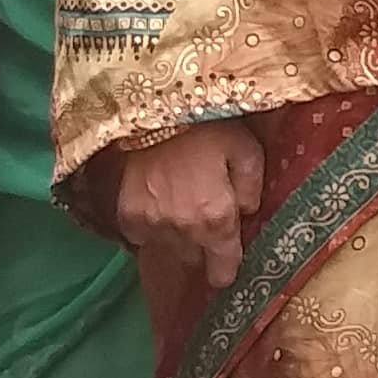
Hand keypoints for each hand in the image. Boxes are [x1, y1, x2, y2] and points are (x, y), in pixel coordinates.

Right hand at [99, 119, 264, 309]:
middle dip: (204, 248)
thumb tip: (247, 212)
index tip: (228, 263)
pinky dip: (151, 225)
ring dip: (178, 237)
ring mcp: (149, 226)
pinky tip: (158, 200)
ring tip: (182, 205)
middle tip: (206, 218)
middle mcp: (182, 231)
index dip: (227, 268)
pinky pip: (143, 236)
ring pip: (169, 250)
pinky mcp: (125, 216)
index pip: (222, 269)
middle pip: (196, 260)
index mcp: (215, 217)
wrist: (144, 109)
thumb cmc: (201, 124)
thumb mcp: (244, 147)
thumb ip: (252, 187)